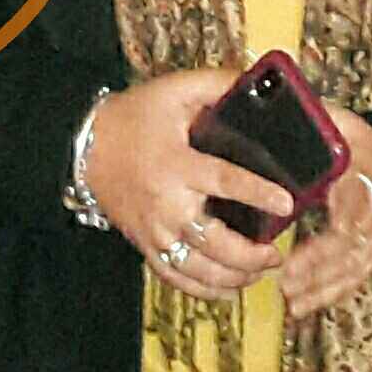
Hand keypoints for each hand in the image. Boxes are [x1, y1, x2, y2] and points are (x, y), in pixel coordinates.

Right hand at [77, 69, 294, 303]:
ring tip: (261, 268)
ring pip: (200, 269)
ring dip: (236, 276)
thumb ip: (215, 84)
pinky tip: (229, 288)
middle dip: (252, 255)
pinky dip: (206, 290)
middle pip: (216, 242)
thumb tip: (256, 80)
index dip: (258, 194)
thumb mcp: (174, 90)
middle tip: (277, 251)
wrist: (85, 146)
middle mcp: (168, 205)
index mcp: (178, 164)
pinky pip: (177, 279)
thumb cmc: (134, 118)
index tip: (287, 203)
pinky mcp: (147, 246)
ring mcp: (156, 232)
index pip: (225, 182)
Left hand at [277, 109, 371, 318]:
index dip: (331, 228)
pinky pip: (355, 279)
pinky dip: (330, 294)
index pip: (354, 204)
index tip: (299, 245)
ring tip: (290, 300)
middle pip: (352, 246)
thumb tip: (283, 115)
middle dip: (319, 267)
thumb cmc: (362, 147)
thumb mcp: (345, 126)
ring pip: (354, 269)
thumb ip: (319, 124)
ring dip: (321, 287)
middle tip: (286, 279)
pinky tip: (303, 306)